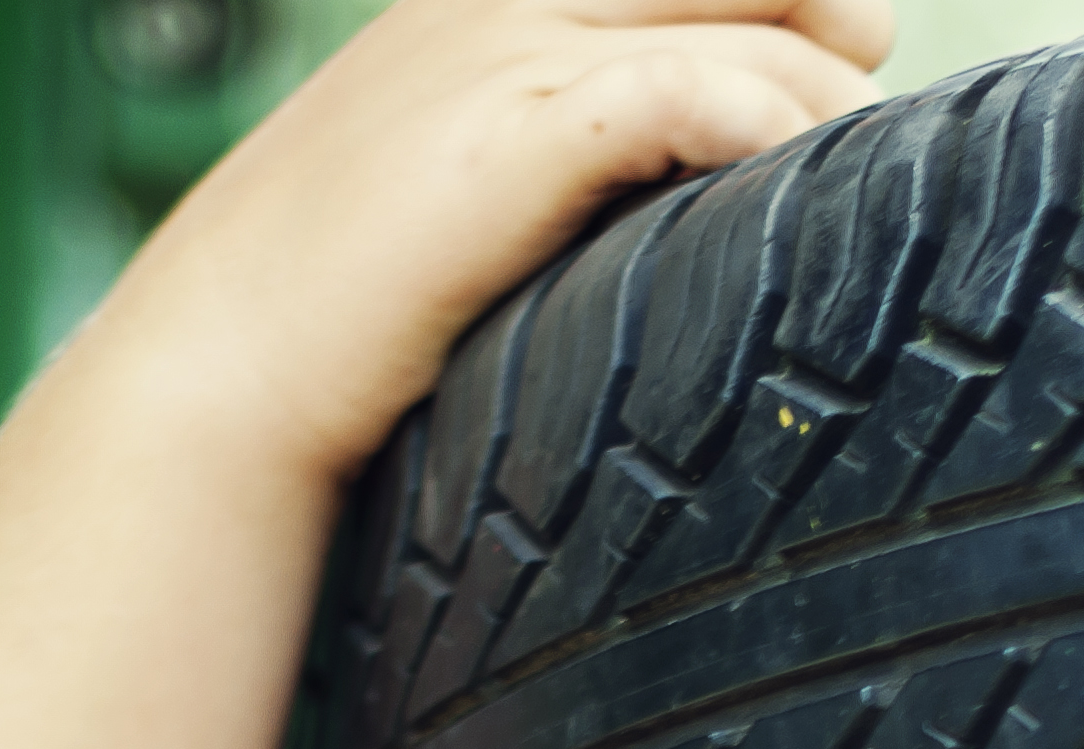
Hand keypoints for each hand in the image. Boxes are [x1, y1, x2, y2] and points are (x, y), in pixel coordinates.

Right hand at [89, 0, 893, 491]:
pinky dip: (772, 120)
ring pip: (740, 22)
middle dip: (822, 11)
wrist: (214, 376)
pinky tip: (809, 176)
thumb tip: (670, 203)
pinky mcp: (517, 128)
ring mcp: (505, 51)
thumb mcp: (450, 207)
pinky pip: (694, 85)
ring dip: (826, 97)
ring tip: (868, 175)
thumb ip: (553, 168)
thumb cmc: (332, 325)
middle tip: (869, 84)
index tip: (847, 42)